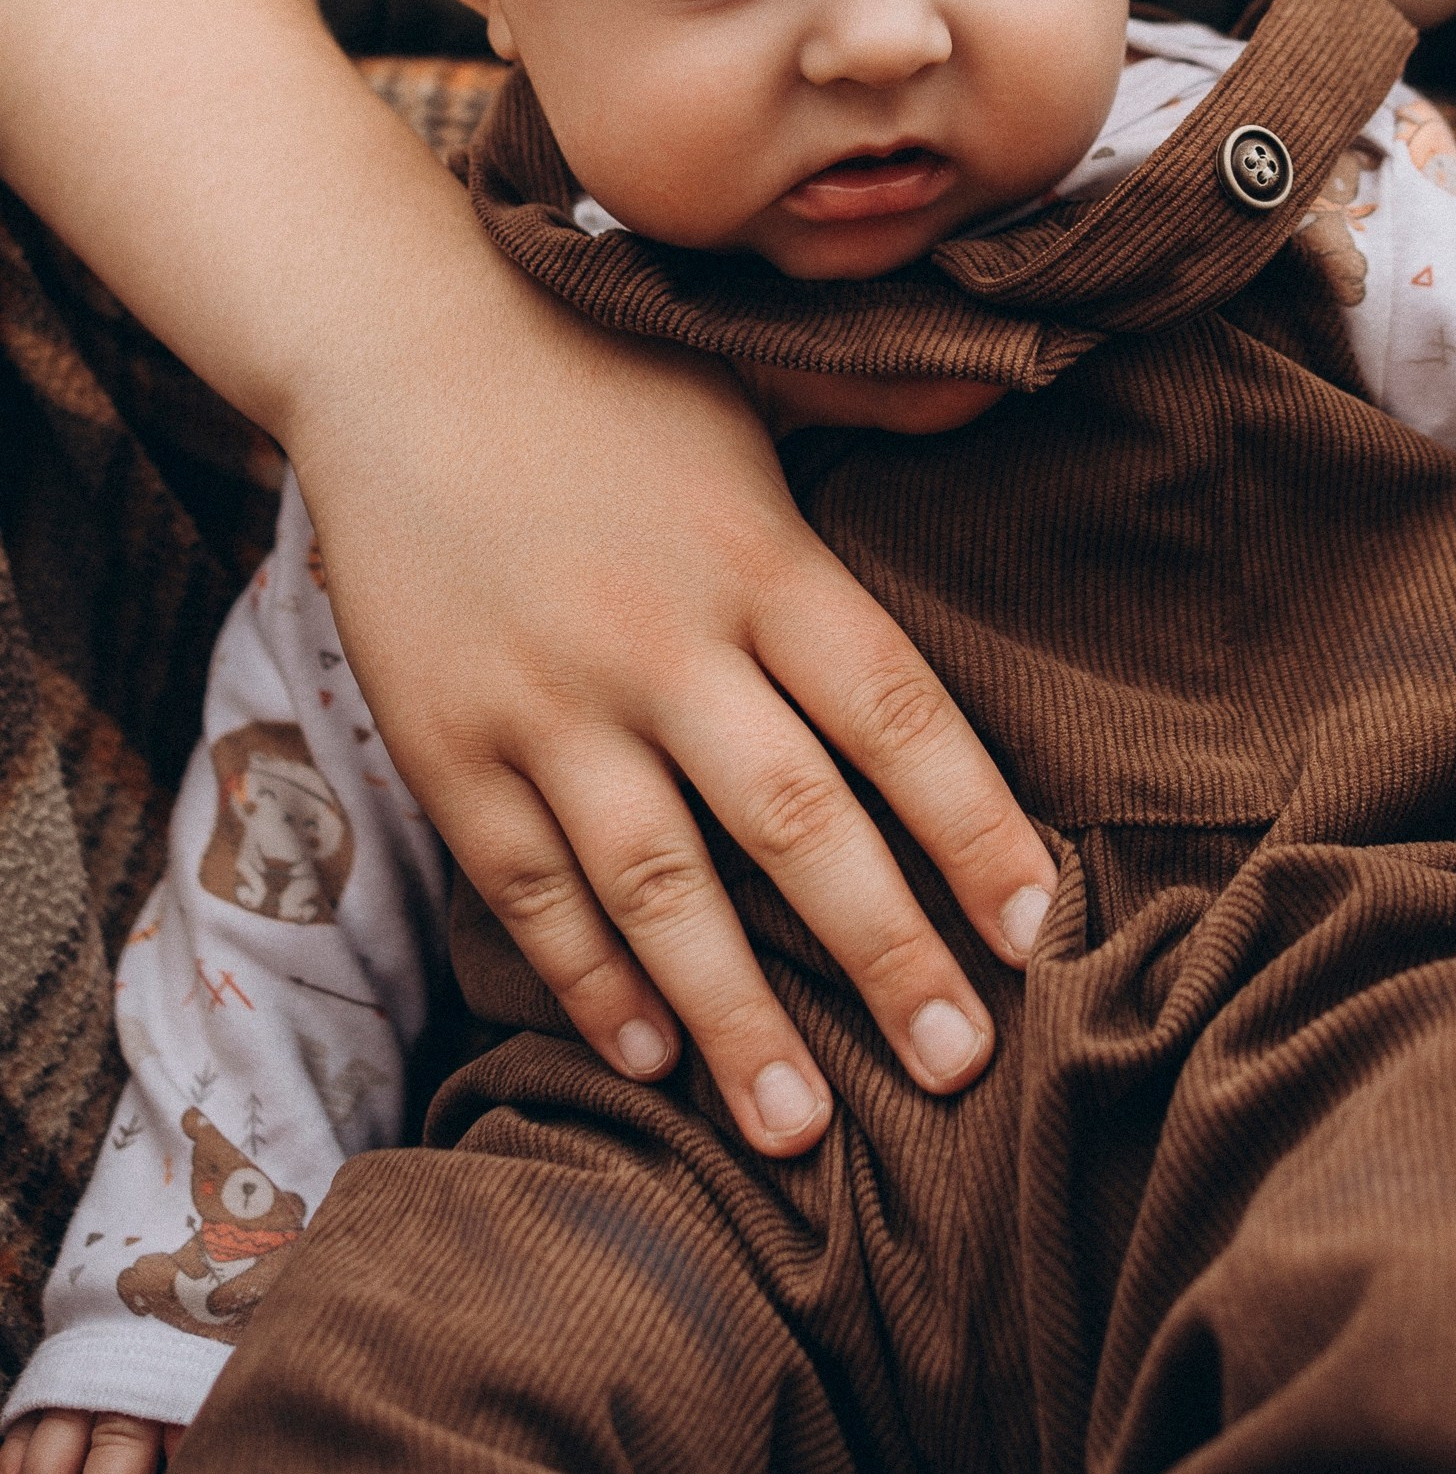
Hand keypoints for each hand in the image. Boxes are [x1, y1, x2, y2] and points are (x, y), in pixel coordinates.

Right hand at [0, 0, 1060, 1151]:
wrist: (397, 347)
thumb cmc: (602, 364)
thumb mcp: (754, 372)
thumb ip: (880, 405)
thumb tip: (1020, 386)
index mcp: (758, 553)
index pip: (895, 711)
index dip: (974, 825)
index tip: (1040, 926)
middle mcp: (662, 640)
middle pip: (797, 823)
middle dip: (885, 953)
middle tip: (958, 1065)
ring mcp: (549, 701)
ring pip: (660, 886)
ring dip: (736, 1017)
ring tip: (801, 1126)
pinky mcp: (449, 742)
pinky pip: (530, 886)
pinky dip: (588, 980)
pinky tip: (647, 1058)